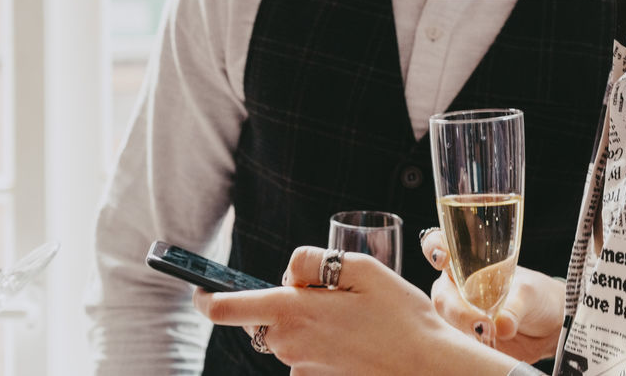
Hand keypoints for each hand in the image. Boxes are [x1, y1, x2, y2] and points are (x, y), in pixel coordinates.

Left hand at [193, 246, 515, 375]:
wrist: (424, 367)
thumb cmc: (399, 316)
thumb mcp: (362, 268)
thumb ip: (314, 261)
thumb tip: (287, 271)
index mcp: (293, 312)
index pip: (225, 308)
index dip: (206, 295)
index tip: (201, 288)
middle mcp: (287, 343)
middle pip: (265, 313)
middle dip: (289, 297)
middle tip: (335, 291)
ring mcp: (299, 365)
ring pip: (288, 330)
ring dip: (309, 318)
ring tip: (355, 315)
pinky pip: (305, 349)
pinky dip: (323, 338)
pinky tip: (356, 336)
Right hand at [421, 228, 565, 362]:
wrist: (549, 325)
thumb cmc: (536, 296)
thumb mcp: (529, 293)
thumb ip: (515, 307)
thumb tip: (503, 326)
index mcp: (467, 264)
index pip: (440, 246)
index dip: (434, 248)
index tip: (443, 258)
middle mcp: (457, 289)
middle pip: (442, 296)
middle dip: (457, 311)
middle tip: (483, 325)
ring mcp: (459, 315)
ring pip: (445, 324)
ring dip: (463, 332)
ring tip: (490, 336)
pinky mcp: (465, 340)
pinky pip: (455, 347)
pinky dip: (466, 350)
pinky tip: (486, 348)